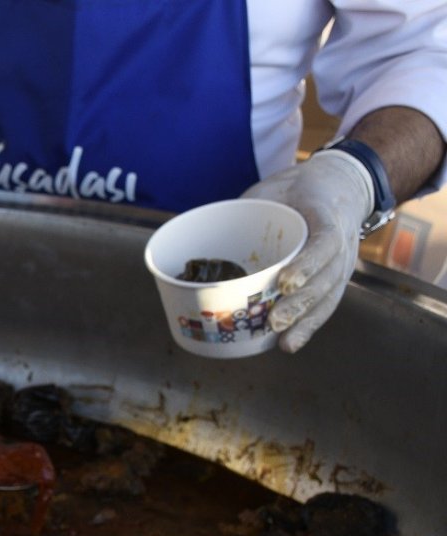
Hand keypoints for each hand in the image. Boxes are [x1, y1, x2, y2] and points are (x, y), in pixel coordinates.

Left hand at [240, 153, 370, 352]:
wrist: (338, 185)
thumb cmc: (297, 188)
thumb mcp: (273, 188)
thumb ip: (245, 209)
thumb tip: (199, 231)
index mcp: (328, 215)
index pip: (326, 242)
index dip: (308, 264)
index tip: (285, 283)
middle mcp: (343, 243)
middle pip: (327, 279)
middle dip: (301, 304)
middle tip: (275, 320)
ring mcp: (342, 263)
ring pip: (328, 297)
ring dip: (305, 322)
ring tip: (283, 340)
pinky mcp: (334, 278)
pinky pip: (325, 305)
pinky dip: (307, 326)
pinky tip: (289, 344)